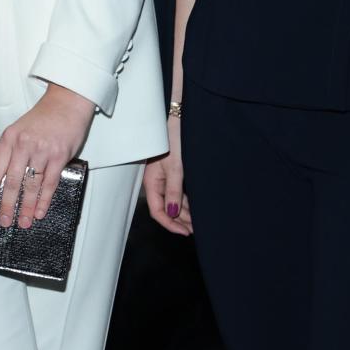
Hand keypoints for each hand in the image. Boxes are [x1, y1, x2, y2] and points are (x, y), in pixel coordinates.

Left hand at [0, 84, 94, 229]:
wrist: (67, 102)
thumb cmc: (43, 117)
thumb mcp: (18, 129)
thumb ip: (8, 150)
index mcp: (9, 138)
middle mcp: (23, 144)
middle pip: (11, 182)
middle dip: (5, 205)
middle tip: (2, 221)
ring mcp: (42, 151)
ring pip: (30, 186)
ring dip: (25, 207)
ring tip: (22, 222)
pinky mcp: (59, 156)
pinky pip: (49, 183)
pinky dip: (44, 200)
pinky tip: (39, 211)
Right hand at [143, 113, 191, 236]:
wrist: (176, 117)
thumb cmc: (173, 139)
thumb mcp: (175, 167)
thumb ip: (173, 191)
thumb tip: (171, 214)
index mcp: (152, 182)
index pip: (157, 211)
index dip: (170, 224)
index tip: (186, 232)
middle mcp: (156, 181)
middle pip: (165, 207)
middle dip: (179, 221)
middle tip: (195, 230)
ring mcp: (163, 175)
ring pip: (172, 200)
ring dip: (183, 212)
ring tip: (197, 222)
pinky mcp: (172, 170)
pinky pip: (176, 191)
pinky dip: (185, 201)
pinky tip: (194, 206)